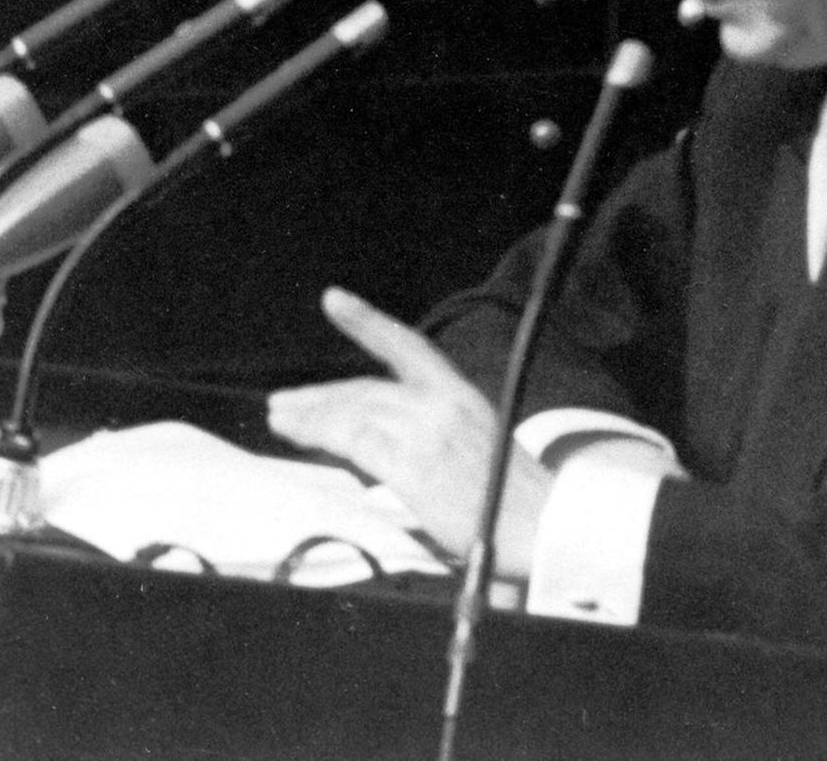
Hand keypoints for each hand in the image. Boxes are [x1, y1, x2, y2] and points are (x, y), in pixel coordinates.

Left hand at [268, 287, 551, 578]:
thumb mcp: (479, 448)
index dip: (367, 321)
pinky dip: (319, 431)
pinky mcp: (414, 462)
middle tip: (286, 403)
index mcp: (460, 394)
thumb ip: (435, 436)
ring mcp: (426, 430)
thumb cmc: (510, 502)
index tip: (334, 300)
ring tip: (282, 417)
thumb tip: (394, 443)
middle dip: (322, 395)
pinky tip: (300, 433)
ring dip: (311, 413)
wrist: (543, 527)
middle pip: (367, 388)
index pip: (406, 347)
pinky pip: (353, 438)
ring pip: (353, 409)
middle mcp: (441, 402)